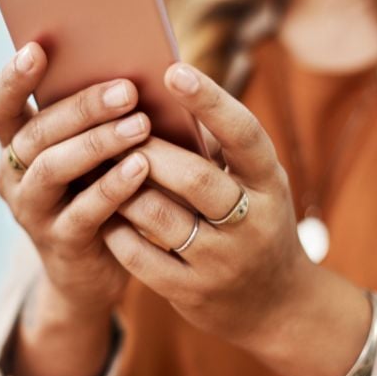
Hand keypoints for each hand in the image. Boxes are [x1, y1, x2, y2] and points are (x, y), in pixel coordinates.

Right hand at [0, 41, 150, 317]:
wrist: (90, 269)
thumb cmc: (93, 190)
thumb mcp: (85, 154)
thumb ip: (89, 121)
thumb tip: (129, 68)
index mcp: (15, 146)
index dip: (12, 79)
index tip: (37, 49)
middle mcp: (14, 176)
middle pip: (35, 134)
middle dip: (81, 108)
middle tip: (127, 90)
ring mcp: (32, 212)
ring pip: (53, 169)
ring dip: (97, 143)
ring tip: (139, 125)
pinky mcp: (60, 243)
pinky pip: (84, 212)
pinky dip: (112, 187)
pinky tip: (141, 166)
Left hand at [102, 62, 371, 375]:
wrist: (277, 305)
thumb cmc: (257, 221)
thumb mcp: (256, 182)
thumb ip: (220, 147)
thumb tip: (164, 95)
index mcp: (270, 183)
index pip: (244, 135)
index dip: (210, 101)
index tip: (174, 70)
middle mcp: (252, 223)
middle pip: (193, 177)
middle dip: (147, 150)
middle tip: (114, 128)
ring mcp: (222, 263)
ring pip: (158, 216)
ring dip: (122, 187)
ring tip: (99, 165)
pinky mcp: (192, 292)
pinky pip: (139, 256)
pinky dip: (116, 229)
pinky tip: (103, 211)